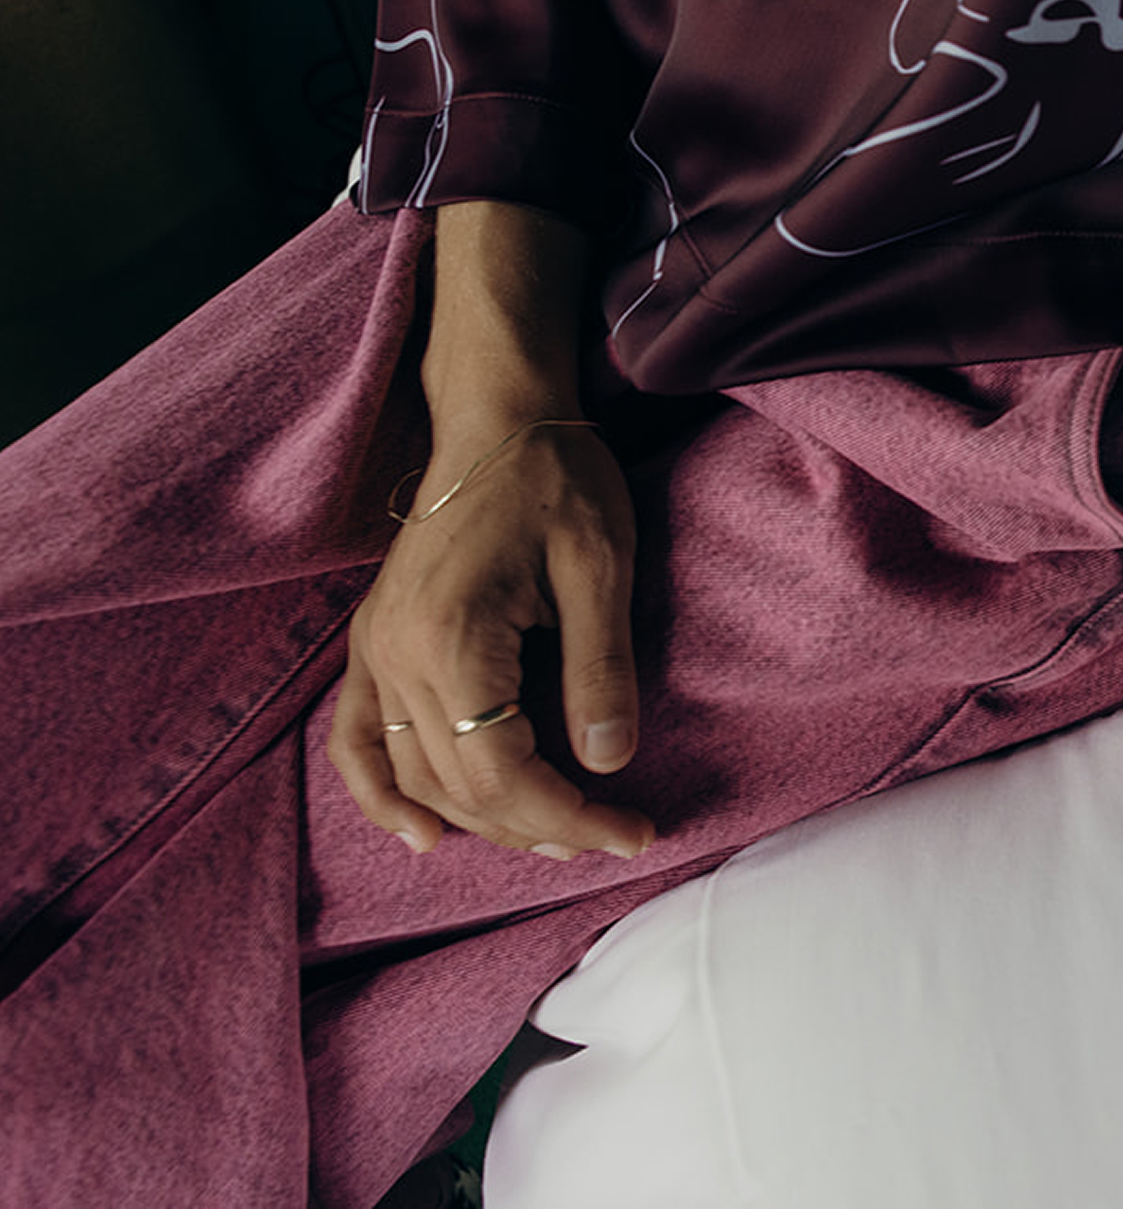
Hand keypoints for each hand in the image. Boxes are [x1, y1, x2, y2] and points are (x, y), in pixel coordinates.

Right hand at [331, 415, 654, 858]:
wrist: (499, 418)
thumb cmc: (558, 480)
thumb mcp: (601, 567)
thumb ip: (601, 668)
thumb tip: (609, 763)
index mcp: (451, 639)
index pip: (503, 772)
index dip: (571, 817)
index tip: (634, 833)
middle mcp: (395, 655)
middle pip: (458, 786)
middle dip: (539, 825)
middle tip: (613, 836)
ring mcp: (374, 650)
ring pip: (414, 775)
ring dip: (481, 819)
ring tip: (555, 836)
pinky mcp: (373, 641)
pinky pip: (356, 740)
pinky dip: (382, 795)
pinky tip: (422, 835)